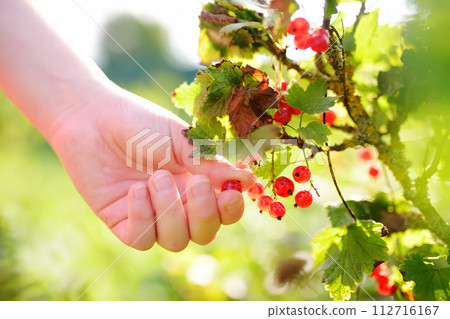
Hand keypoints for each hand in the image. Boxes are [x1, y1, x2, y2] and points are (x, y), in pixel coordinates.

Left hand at [49, 85, 254, 250]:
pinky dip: (143, 217)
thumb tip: (247, 181)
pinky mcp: (122, 221)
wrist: (93, 117)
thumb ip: (209, 162)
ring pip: (175, 241)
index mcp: (197, 184)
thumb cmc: (140, 123)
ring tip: (154, 177)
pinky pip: (142, 239)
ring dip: (170, 211)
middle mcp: (177, 205)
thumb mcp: (180, 139)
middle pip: (204, 234)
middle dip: (204, 213)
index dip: (231, 209)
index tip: (231, 192)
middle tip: (195, 182)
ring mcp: (150, 215)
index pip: (223, 211)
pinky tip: (135, 190)